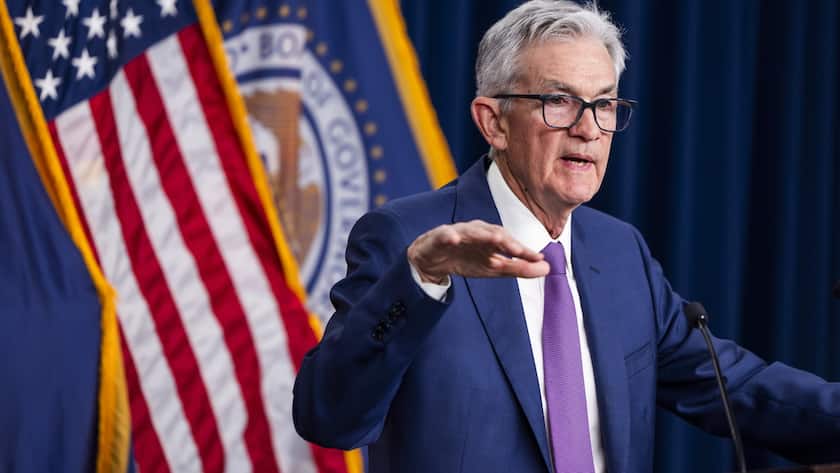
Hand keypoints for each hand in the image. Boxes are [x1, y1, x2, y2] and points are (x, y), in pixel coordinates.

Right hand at [407, 220, 548, 283]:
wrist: (432, 261)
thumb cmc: (466, 259)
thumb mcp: (494, 268)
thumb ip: (519, 267)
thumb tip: (547, 268)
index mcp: (491, 239)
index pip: (509, 243)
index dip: (523, 250)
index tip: (538, 259)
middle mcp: (476, 233)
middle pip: (493, 233)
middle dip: (506, 241)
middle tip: (519, 249)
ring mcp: (457, 233)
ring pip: (470, 231)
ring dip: (482, 234)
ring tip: (495, 239)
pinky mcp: (438, 238)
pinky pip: (443, 235)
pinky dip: (448, 236)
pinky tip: (453, 239)